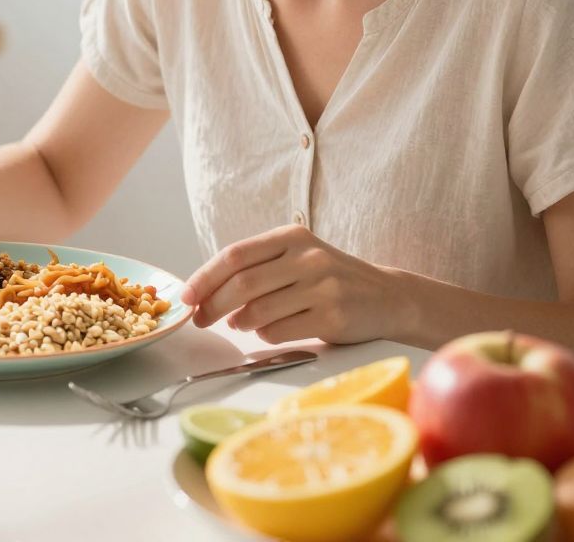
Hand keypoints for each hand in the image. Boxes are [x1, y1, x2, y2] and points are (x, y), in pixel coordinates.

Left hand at [180, 224, 407, 345]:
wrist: (387, 296)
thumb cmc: (331, 278)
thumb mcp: (298, 257)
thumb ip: (258, 267)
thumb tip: (205, 293)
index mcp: (292, 236)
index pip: (235, 255)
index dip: (204, 277)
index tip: (186, 296)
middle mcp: (307, 257)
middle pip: (241, 284)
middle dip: (212, 305)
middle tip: (200, 319)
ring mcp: (322, 287)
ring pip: (258, 311)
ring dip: (239, 322)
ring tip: (240, 323)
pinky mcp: (332, 317)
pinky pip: (279, 332)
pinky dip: (264, 335)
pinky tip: (269, 330)